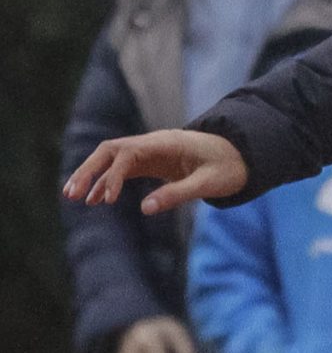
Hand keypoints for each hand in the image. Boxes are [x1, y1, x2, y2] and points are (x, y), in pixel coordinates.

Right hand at [63, 128, 248, 216]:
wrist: (240, 154)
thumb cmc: (228, 167)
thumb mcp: (209, 184)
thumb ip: (178, 194)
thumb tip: (145, 209)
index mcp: (165, 143)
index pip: (127, 154)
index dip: (113, 176)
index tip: (107, 200)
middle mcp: (152, 143)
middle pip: (109, 151)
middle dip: (88, 171)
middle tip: (71, 194)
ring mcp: (149, 151)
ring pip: (111, 159)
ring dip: (92, 176)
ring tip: (74, 198)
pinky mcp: (151, 161)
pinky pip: (122, 168)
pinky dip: (108, 182)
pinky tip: (97, 200)